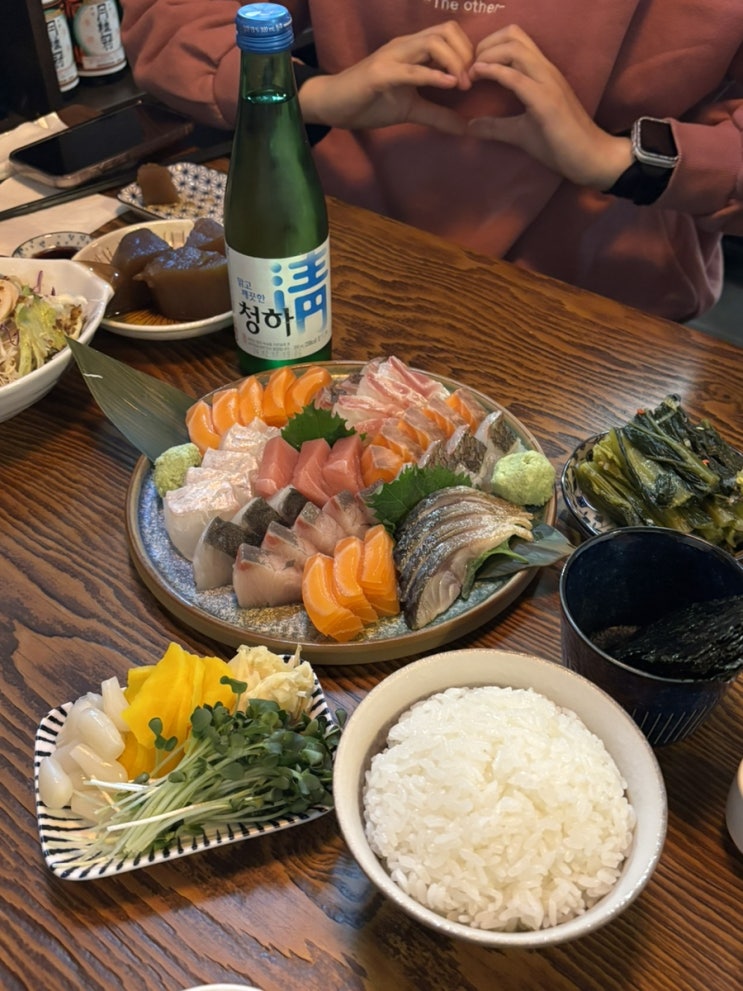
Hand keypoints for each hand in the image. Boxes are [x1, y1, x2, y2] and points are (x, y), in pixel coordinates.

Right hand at [299, 21, 473, 134]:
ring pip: (432, 43)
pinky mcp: (379, 74)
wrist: (333, 105)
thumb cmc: (369, 102)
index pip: (449, 34)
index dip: (467, 52)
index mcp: (414, 49)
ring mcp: (392, 57)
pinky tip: (449, 85)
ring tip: (462, 85)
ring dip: (453, 62)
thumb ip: (437, 115)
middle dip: (466, 54)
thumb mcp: (410, 110)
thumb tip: (464, 127)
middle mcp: (405, 46)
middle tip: (471, 82)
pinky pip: (410, 70)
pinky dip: (432, 75)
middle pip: (446, 31)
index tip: (474, 78)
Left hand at [466, 25, 631, 187]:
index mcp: (542, 73)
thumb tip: (471, 126)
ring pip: (514, 49)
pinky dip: (493, 72)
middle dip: (484, 45)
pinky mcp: (546, 102)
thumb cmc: (559, 144)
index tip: (472, 68)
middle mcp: (545, 70)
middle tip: (468, 67)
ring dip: (486, 56)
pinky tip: (478, 76)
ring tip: (471, 73)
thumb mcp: (520, 132)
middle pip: (513, 35)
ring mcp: (547, 83)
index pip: (515, 40)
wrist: (589, 158)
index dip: (489, 46)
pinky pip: (516, 78)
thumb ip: (496, 126)